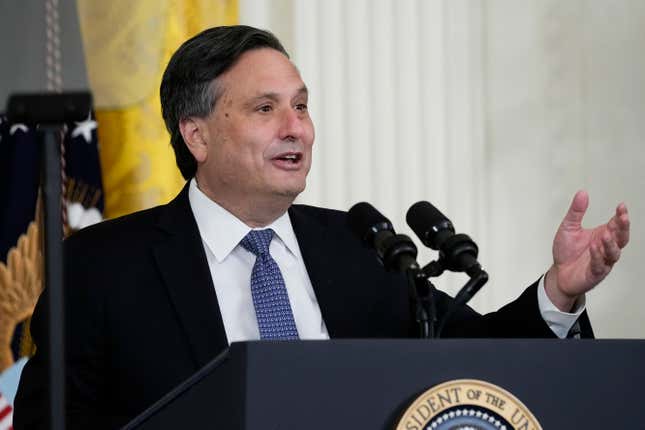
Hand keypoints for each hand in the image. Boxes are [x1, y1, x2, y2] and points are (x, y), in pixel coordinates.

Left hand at [545, 190, 629, 311]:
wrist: (558, 273)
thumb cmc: (566, 252)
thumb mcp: (568, 227)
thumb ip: (576, 212)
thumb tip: (582, 193)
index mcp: (602, 235)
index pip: (616, 224)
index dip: (621, 215)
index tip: (621, 206)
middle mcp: (605, 248)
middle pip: (621, 238)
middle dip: (624, 228)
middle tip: (622, 218)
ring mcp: (602, 261)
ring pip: (614, 253)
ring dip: (610, 244)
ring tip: (605, 234)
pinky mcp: (595, 273)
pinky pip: (600, 265)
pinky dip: (598, 257)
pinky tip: (594, 248)